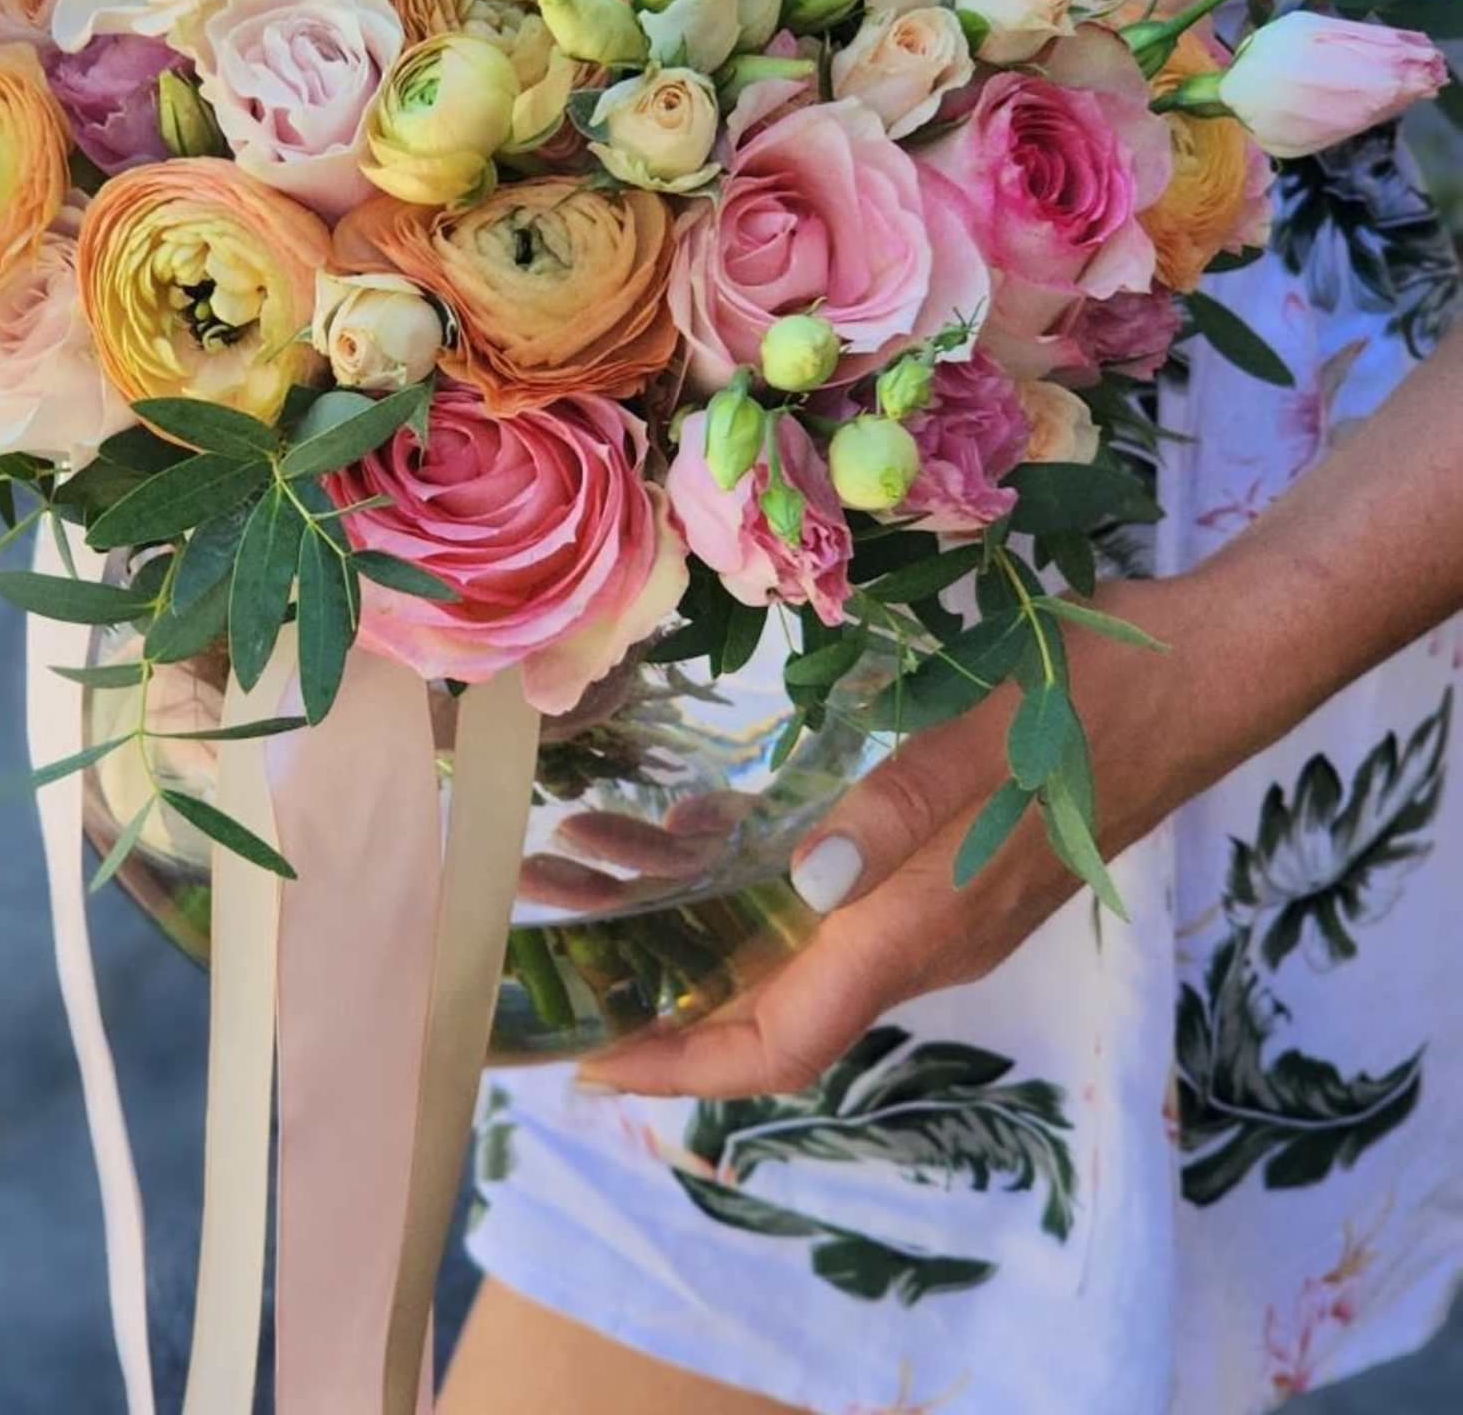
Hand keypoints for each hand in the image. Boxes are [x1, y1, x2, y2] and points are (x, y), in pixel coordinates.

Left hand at [578, 575, 1231, 1098]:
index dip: (681, 1065)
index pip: (779, 1041)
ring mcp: (926, 905)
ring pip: (782, 940)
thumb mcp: (980, 743)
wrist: (1191, 679)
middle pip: (762, 1000)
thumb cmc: (1085, 706)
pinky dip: (745, 866)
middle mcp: (913, 940)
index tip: (590, 1064)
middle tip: (555, 931)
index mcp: (915, 930)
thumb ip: (894, 816)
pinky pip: (821, 894)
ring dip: (685, 911)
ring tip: (588, 855)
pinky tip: (691, 817)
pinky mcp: (933, 862)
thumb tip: (809, 884)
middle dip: (653, 978)